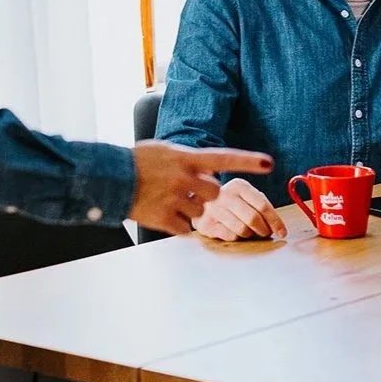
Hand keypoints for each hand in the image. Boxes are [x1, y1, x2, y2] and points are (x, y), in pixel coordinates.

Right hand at [129, 140, 271, 235]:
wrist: (111, 179)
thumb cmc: (137, 162)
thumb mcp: (165, 151)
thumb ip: (188, 161)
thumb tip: (206, 172)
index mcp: (185, 158)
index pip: (224, 158)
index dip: (248, 161)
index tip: (269, 163)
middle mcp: (184, 178)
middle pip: (214, 193)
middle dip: (204, 194)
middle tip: (184, 190)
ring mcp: (176, 200)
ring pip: (201, 212)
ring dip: (190, 209)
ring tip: (167, 199)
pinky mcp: (167, 219)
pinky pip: (187, 229)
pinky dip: (179, 224)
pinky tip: (163, 212)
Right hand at [191, 177, 286, 241]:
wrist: (198, 203)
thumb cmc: (229, 202)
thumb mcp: (245, 196)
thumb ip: (261, 205)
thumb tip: (279, 227)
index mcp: (239, 185)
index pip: (262, 205)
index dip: (275, 221)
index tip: (282, 232)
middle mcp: (225, 194)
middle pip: (253, 218)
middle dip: (263, 230)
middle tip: (265, 233)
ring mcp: (214, 208)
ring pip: (242, 229)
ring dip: (250, 235)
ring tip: (248, 231)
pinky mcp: (206, 223)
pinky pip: (230, 236)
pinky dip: (237, 237)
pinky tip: (233, 231)